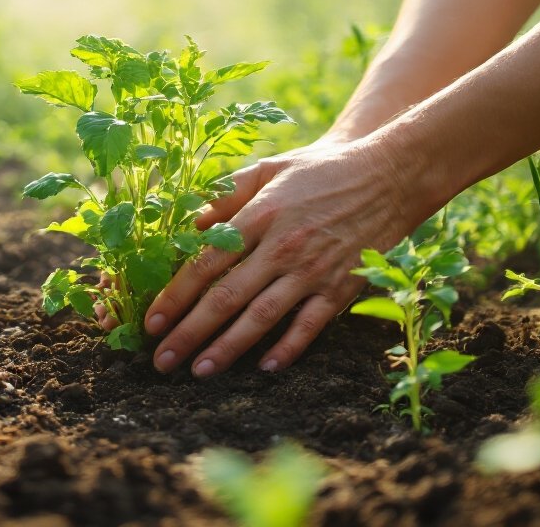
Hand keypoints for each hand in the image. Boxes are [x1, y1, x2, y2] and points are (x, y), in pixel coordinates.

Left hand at [143, 137, 418, 376]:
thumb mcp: (268, 169)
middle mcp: (282, 246)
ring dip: (227, 348)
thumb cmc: (319, 171)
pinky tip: (264, 367)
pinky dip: (287, 349)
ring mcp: (313, 270)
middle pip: (226, 297)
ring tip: (199, 370)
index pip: (206, 262)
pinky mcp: (341, 287)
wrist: (388, 176)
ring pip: (261, 318)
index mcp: (259, 215)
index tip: (151, 321)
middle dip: (189, 333)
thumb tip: (186, 224)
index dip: (175, 295)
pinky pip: (309, 326)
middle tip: (162, 360)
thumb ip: (225, 194)